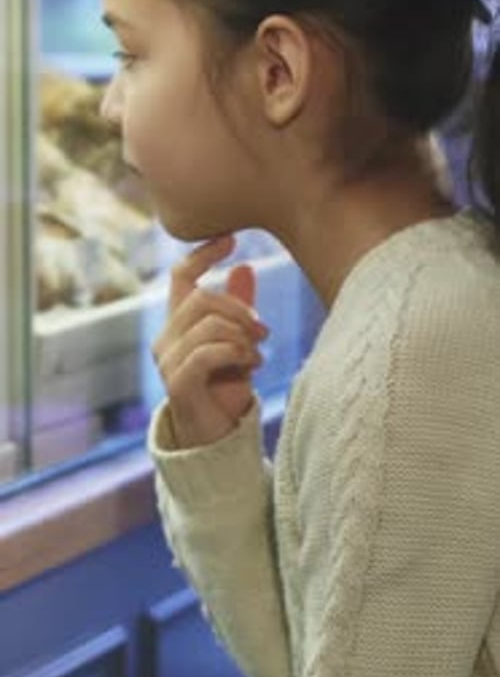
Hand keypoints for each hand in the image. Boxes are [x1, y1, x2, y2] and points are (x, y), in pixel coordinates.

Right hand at [152, 234, 268, 448]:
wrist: (216, 437)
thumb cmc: (225, 386)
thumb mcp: (238, 340)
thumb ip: (238, 308)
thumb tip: (245, 266)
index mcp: (178, 322)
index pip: (181, 276)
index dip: (202, 254)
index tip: (231, 239)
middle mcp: (166, 337)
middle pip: (201, 297)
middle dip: (239, 308)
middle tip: (263, 329)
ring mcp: (167, 360)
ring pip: (207, 324)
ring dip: (242, 336)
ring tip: (257, 354)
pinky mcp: (177, 382)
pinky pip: (208, 352)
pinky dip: (237, 354)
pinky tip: (252, 365)